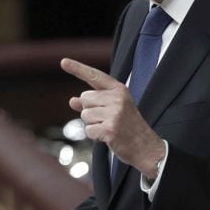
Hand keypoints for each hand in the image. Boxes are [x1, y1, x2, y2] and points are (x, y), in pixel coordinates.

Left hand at [61, 57, 164, 178]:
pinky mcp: (111, 129)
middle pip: (85, 98)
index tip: (63, 62)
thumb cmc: (127, 126)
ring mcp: (115, 113)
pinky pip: (88, 130)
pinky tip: (108, 137)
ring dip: (92, 124)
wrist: (146, 147)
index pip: (95, 76)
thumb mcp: (113, 108)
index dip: (78, 68)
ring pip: (85, 115)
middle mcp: (117, 98)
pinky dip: (95, 136)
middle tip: (107, 119)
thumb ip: (93, 103)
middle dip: (90, 111)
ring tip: (109, 127)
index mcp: (119, 90)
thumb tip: (72, 101)